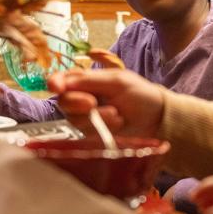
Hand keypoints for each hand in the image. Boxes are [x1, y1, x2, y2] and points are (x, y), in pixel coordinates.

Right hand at [48, 68, 164, 137]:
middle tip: (93, 103)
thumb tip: (63, 83)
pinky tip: (118, 123)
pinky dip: (102, 127)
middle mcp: (82, 98)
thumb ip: (90, 81)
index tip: (57, 87)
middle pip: (64, 102)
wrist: (157, 117)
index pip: (62, 79)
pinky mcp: (93, 134)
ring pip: (75, 119)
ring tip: (117, 114)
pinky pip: (87, 132)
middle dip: (77, 102)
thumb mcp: (117, 81)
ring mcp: (87, 117)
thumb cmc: (139, 94)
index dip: (55, 82)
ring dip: (96, 117)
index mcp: (87, 81)